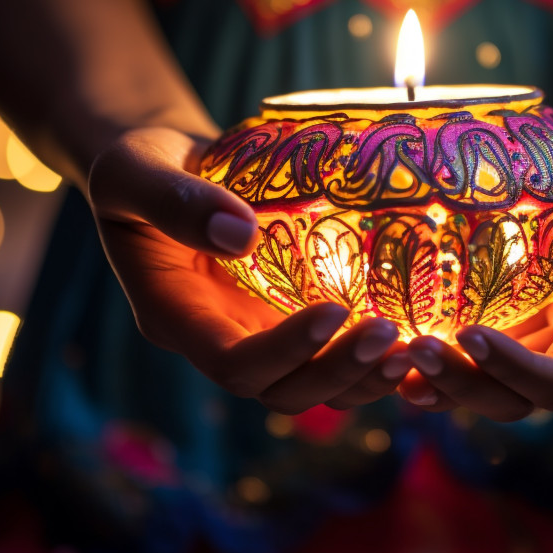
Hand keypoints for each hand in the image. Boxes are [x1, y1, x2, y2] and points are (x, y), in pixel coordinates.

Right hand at [86, 127, 408, 413]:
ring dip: (365, 378)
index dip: (287, 351)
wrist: (168, 167)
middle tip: (390, 333)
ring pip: (315, 388)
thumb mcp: (134, 170)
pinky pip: (334, 360)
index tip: (335, 310)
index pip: (232, 363)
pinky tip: (419, 341)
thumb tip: (241, 235)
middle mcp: (220, 338)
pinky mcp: (289, 319)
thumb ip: (173, 200)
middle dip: (337, 372)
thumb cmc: (143, 162)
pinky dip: (374, 363)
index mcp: (175, 315)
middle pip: (282, 390)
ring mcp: (258, 333)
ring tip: (415, 347)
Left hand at [398, 124, 552, 420]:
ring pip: (485, 380)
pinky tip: (384, 332)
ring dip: (436, 378)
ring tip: (382, 356)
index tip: (471, 333)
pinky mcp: (514, 299)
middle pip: (516, 396)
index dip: (518, 370)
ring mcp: (543, 323)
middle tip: (408, 348)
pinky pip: (469, 339)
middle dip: (462, 383)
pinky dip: (430, 344)